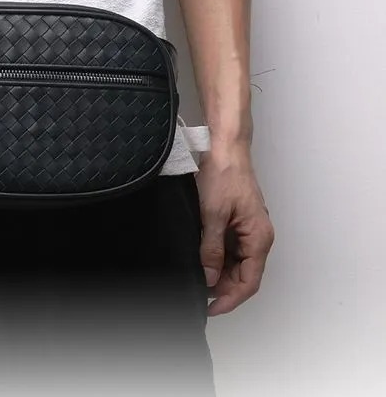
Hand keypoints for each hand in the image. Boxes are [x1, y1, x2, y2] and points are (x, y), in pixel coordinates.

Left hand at [196, 144, 274, 315]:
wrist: (224, 148)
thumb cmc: (224, 175)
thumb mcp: (213, 215)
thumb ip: (211, 249)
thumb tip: (209, 277)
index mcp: (259, 237)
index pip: (249, 281)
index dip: (230, 299)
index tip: (211, 308)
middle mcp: (258, 236)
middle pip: (243, 275)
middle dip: (223, 288)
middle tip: (198, 293)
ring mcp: (248, 229)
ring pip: (235, 263)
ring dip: (218, 273)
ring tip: (196, 277)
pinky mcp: (237, 222)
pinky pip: (230, 248)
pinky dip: (216, 257)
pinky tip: (200, 259)